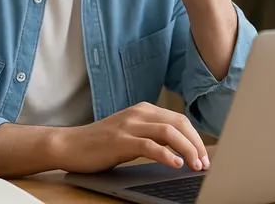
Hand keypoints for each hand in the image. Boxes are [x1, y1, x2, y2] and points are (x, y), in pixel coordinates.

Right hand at [52, 102, 209, 173]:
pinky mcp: (121, 140)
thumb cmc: (100, 143)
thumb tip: (180, 149)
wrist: (70, 145)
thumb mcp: (130, 133)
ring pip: (169, 132)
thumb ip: (152, 135)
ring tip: (196, 166)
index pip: (179, 119)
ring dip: (187, 150)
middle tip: (205, 163)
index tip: (204, 155)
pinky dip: (167, 155)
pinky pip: (150, 146)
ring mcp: (129, 125)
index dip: (195, 138)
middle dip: (196, 144)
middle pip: (179, 123)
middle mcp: (139, 113)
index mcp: (143, 109)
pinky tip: (176, 164)